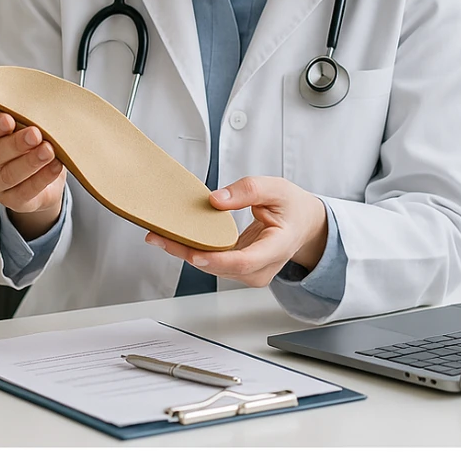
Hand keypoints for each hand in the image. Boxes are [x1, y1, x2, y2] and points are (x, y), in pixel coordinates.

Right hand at [0, 112, 65, 239]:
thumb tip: (38, 101)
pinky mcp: (13, 202)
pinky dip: (42, 177)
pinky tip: (56, 166)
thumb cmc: (28, 142)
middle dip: (15, 144)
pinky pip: (26, 191)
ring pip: (9, 175)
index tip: (8, 119)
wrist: (42, 176)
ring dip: (30, 162)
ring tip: (48, 150)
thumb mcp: (22, 126)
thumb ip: (22, 117)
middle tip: (35, 133)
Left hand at [144, 176, 328, 287]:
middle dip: (187, 253)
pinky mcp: (238, 268)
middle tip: (157, 237)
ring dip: (184, 252)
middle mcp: (262, 267)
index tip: (194, 253)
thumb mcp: (276, 188)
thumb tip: (215, 200)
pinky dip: (191, 250)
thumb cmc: (291, 206)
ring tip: (157, 236)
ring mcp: (250, 271)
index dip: (218, 260)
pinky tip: (172, 239)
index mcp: (277, 248)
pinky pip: (212, 262)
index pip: (245, 261)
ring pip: (212, 267)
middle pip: (220, 267)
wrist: (303, 224)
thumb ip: (248, 190)